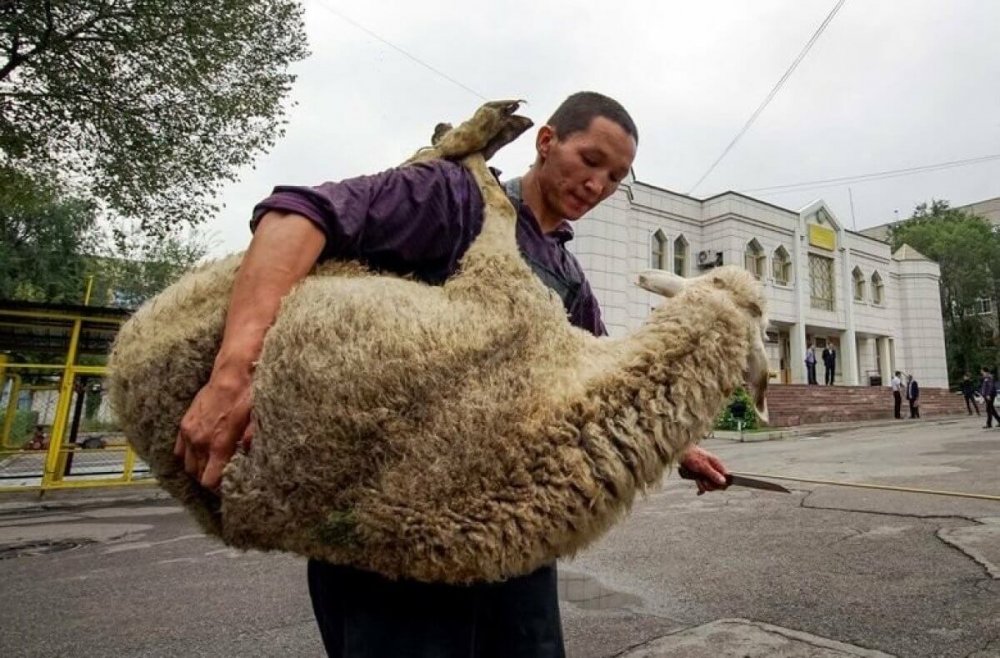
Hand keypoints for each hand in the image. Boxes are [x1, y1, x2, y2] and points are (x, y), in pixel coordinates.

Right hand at [173, 368, 253, 490]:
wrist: (232, 372)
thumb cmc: (247, 396)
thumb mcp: (257, 420)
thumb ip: (251, 441)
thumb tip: (250, 458)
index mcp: (218, 444)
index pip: (210, 481)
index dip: (219, 489)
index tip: (228, 488)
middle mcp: (200, 441)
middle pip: (198, 475)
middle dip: (210, 480)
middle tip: (223, 478)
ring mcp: (189, 432)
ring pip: (187, 464)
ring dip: (198, 469)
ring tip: (213, 467)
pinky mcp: (184, 423)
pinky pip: (179, 449)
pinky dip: (188, 455)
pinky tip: (200, 454)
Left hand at [679, 445, 728, 494]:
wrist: (680, 452)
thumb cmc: (692, 456)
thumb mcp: (703, 466)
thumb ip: (713, 474)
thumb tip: (723, 481)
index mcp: (717, 464)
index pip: (726, 477)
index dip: (721, 484)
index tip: (714, 486)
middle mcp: (713, 468)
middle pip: (718, 483)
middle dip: (711, 485)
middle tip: (704, 482)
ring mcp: (707, 472)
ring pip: (710, 485)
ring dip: (704, 486)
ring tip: (699, 481)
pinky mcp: (700, 475)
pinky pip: (704, 484)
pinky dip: (701, 487)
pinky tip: (699, 492)